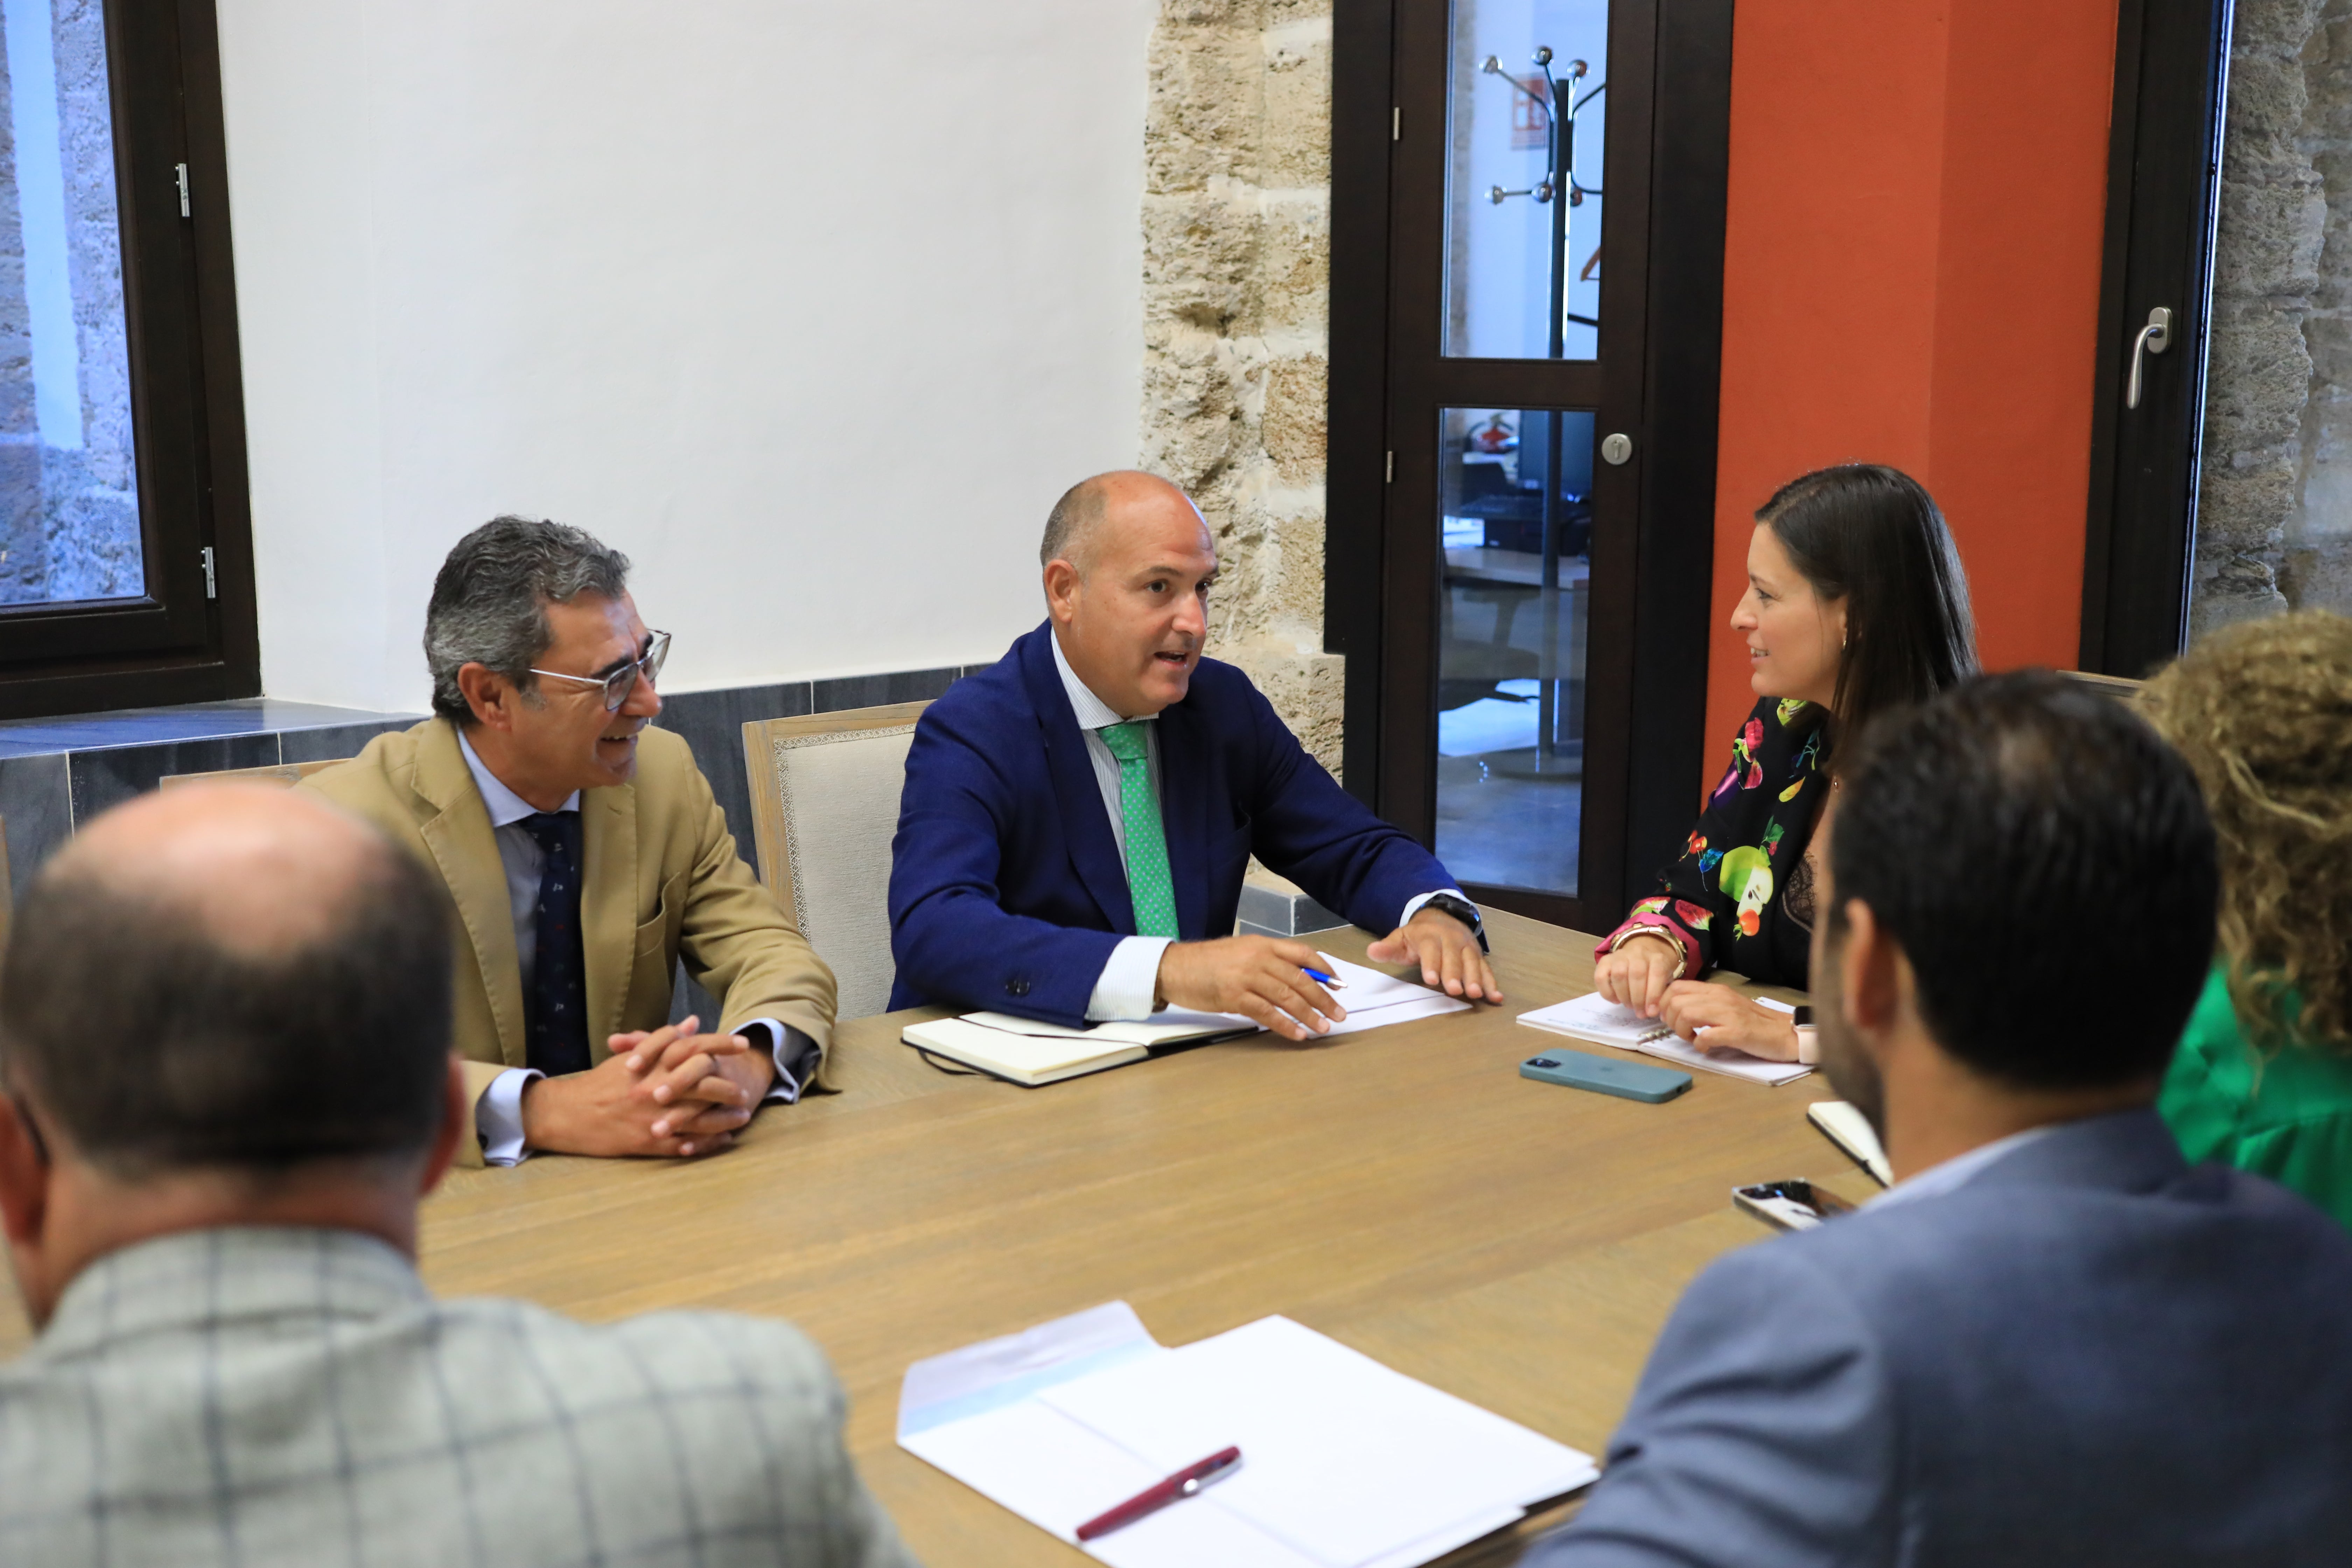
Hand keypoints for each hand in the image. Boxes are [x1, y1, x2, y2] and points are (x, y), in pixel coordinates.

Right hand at [519, 1017, 760, 1157]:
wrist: (568, 1115)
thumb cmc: (600, 1083)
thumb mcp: (631, 1057)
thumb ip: (665, 1040)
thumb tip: (695, 1024)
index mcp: (651, 1065)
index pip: (694, 1048)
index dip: (721, 1044)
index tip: (743, 1043)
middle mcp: (655, 1090)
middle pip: (704, 1085)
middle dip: (729, 1087)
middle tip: (746, 1091)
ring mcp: (652, 1118)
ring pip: (699, 1119)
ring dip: (724, 1119)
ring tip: (742, 1117)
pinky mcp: (647, 1143)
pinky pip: (684, 1144)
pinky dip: (705, 1143)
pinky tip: (721, 1139)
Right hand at [1155, 936, 1347, 1041]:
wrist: (1174, 968)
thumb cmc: (1206, 963)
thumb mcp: (1241, 952)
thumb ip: (1267, 962)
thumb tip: (1297, 980)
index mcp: (1262, 944)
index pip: (1303, 954)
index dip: (1325, 970)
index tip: (1340, 985)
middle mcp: (1257, 957)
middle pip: (1300, 978)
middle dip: (1324, 998)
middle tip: (1339, 1013)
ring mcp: (1246, 976)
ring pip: (1287, 997)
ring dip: (1309, 1014)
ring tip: (1323, 1027)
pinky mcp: (1234, 996)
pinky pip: (1266, 1013)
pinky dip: (1285, 1025)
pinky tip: (1297, 1034)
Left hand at [1365, 907, 1500, 1001]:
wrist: (1440, 916)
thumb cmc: (1418, 935)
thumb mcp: (1400, 937)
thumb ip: (1387, 948)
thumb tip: (1371, 951)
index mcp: (1429, 936)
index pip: (1431, 949)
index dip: (1432, 964)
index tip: (1431, 979)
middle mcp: (1451, 940)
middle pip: (1454, 957)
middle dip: (1455, 973)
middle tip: (1456, 990)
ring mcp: (1466, 947)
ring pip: (1472, 962)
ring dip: (1476, 978)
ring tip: (1476, 994)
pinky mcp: (1477, 956)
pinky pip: (1486, 968)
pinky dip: (1491, 982)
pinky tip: (1496, 997)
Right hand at [1593, 932, 1681, 1016]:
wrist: (1642, 954)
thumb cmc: (1654, 972)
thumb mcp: (1665, 980)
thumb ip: (1659, 995)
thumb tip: (1649, 1012)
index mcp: (1657, 957)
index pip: (1657, 973)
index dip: (1653, 995)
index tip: (1651, 1012)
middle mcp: (1638, 952)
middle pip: (1636, 974)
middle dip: (1638, 998)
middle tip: (1639, 1011)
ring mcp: (1620, 955)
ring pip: (1619, 974)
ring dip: (1623, 995)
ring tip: (1629, 1005)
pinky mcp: (1605, 961)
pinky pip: (1600, 977)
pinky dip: (1607, 993)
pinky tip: (1616, 1000)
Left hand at [1655, 981, 1800, 1059]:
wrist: (1788, 1033)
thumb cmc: (1756, 1022)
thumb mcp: (1727, 1006)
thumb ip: (1705, 1004)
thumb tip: (1676, 1010)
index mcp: (1716, 990)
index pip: (1676, 987)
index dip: (1663, 1003)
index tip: (1668, 1018)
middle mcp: (1721, 998)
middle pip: (1676, 1001)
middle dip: (1670, 1019)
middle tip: (1682, 1031)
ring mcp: (1730, 1014)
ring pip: (1686, 1013)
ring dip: (1682, 1031)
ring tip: (1693, 1039)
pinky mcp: (1738, 1032)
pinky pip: (1707, 1036)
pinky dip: (1701, 1045)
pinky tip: (1707, 1048)